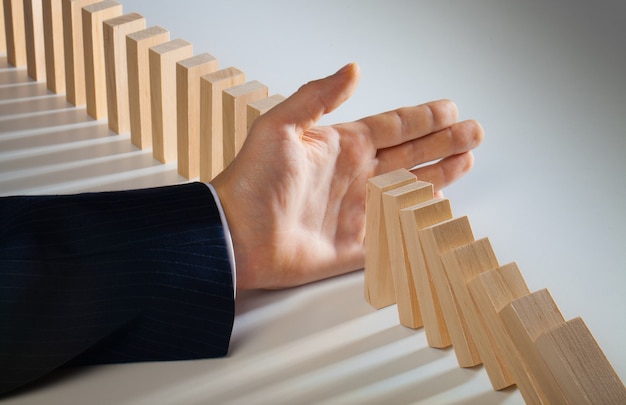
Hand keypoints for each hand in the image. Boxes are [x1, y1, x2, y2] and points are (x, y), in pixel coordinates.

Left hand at [211, 63, 482, 289]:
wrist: (237, 235)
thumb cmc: (252, 180)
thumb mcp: (280, 127)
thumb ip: (318, 97)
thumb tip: (353, 69)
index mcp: (342, 146)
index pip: (393, 127)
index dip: (422, 118)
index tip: (449, 108)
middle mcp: (355, 176)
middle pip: (410, 154)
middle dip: (443, 143)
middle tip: (473, 132)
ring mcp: (358, 210)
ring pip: (409, 188)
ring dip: (438, 175)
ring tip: (467, 161)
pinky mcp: (356, 245)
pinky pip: (396, 231)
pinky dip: (418, 221)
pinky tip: (439, 209)